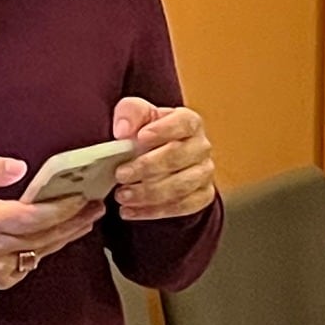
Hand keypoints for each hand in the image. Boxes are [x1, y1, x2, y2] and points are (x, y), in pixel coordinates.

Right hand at [0, 156, 101, 289]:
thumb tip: (19, 167)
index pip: (28, 218)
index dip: (58, 209)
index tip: (79, 197)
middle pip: (43, 235)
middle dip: (73, 219)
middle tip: (96, 204)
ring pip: (44, 250)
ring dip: (70, 233)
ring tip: (89, 216)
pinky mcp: (4, 279)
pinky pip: (35, 262)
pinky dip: (52, 246)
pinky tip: (66, 232)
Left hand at [111, 96, 217, 222]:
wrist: (159, 160)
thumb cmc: (147, 133)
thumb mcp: (137, 115)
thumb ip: (130, 113)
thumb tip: (123, 130)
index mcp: (189, 122)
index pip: (183, 123)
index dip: (163, 130)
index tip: (140, 137)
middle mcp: (201, 147)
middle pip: (178, 157)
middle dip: (147, 167)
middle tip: (120, 174)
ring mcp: (204, 173)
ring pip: (181, 186)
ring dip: (149, 193)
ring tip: (122, 195)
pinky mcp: (202, 196)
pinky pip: (181, 207)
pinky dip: (153, 211)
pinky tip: (130, 211)